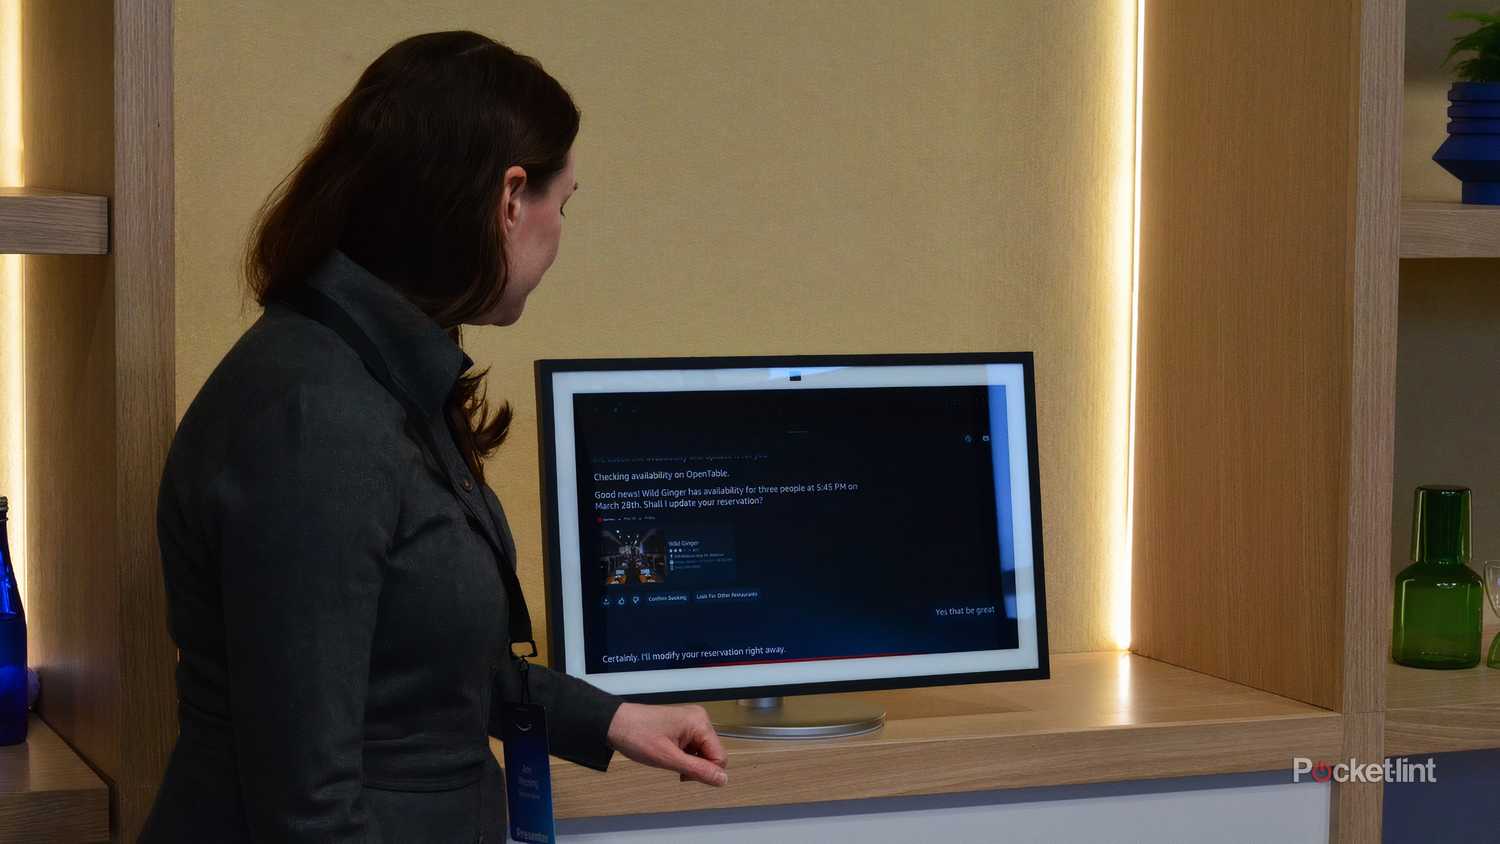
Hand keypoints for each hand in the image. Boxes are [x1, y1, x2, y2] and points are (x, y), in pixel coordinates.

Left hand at [606, 702, 728, 786]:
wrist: (615, 723)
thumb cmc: (638, 738)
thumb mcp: (668, 759)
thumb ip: (698, 770)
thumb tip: (723, 779)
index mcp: (700, 723)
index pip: (719, 757)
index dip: (705, 771)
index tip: (683, 775)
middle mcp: (700, 718)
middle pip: (712, 753)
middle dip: (697, 767)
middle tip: (674, 768)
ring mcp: (691, 720)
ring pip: (703, 751)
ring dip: (689, 762)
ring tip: (669, 760)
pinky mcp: (683, 724)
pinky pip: (693, 746)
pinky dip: (684, 755)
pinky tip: (669, 755)